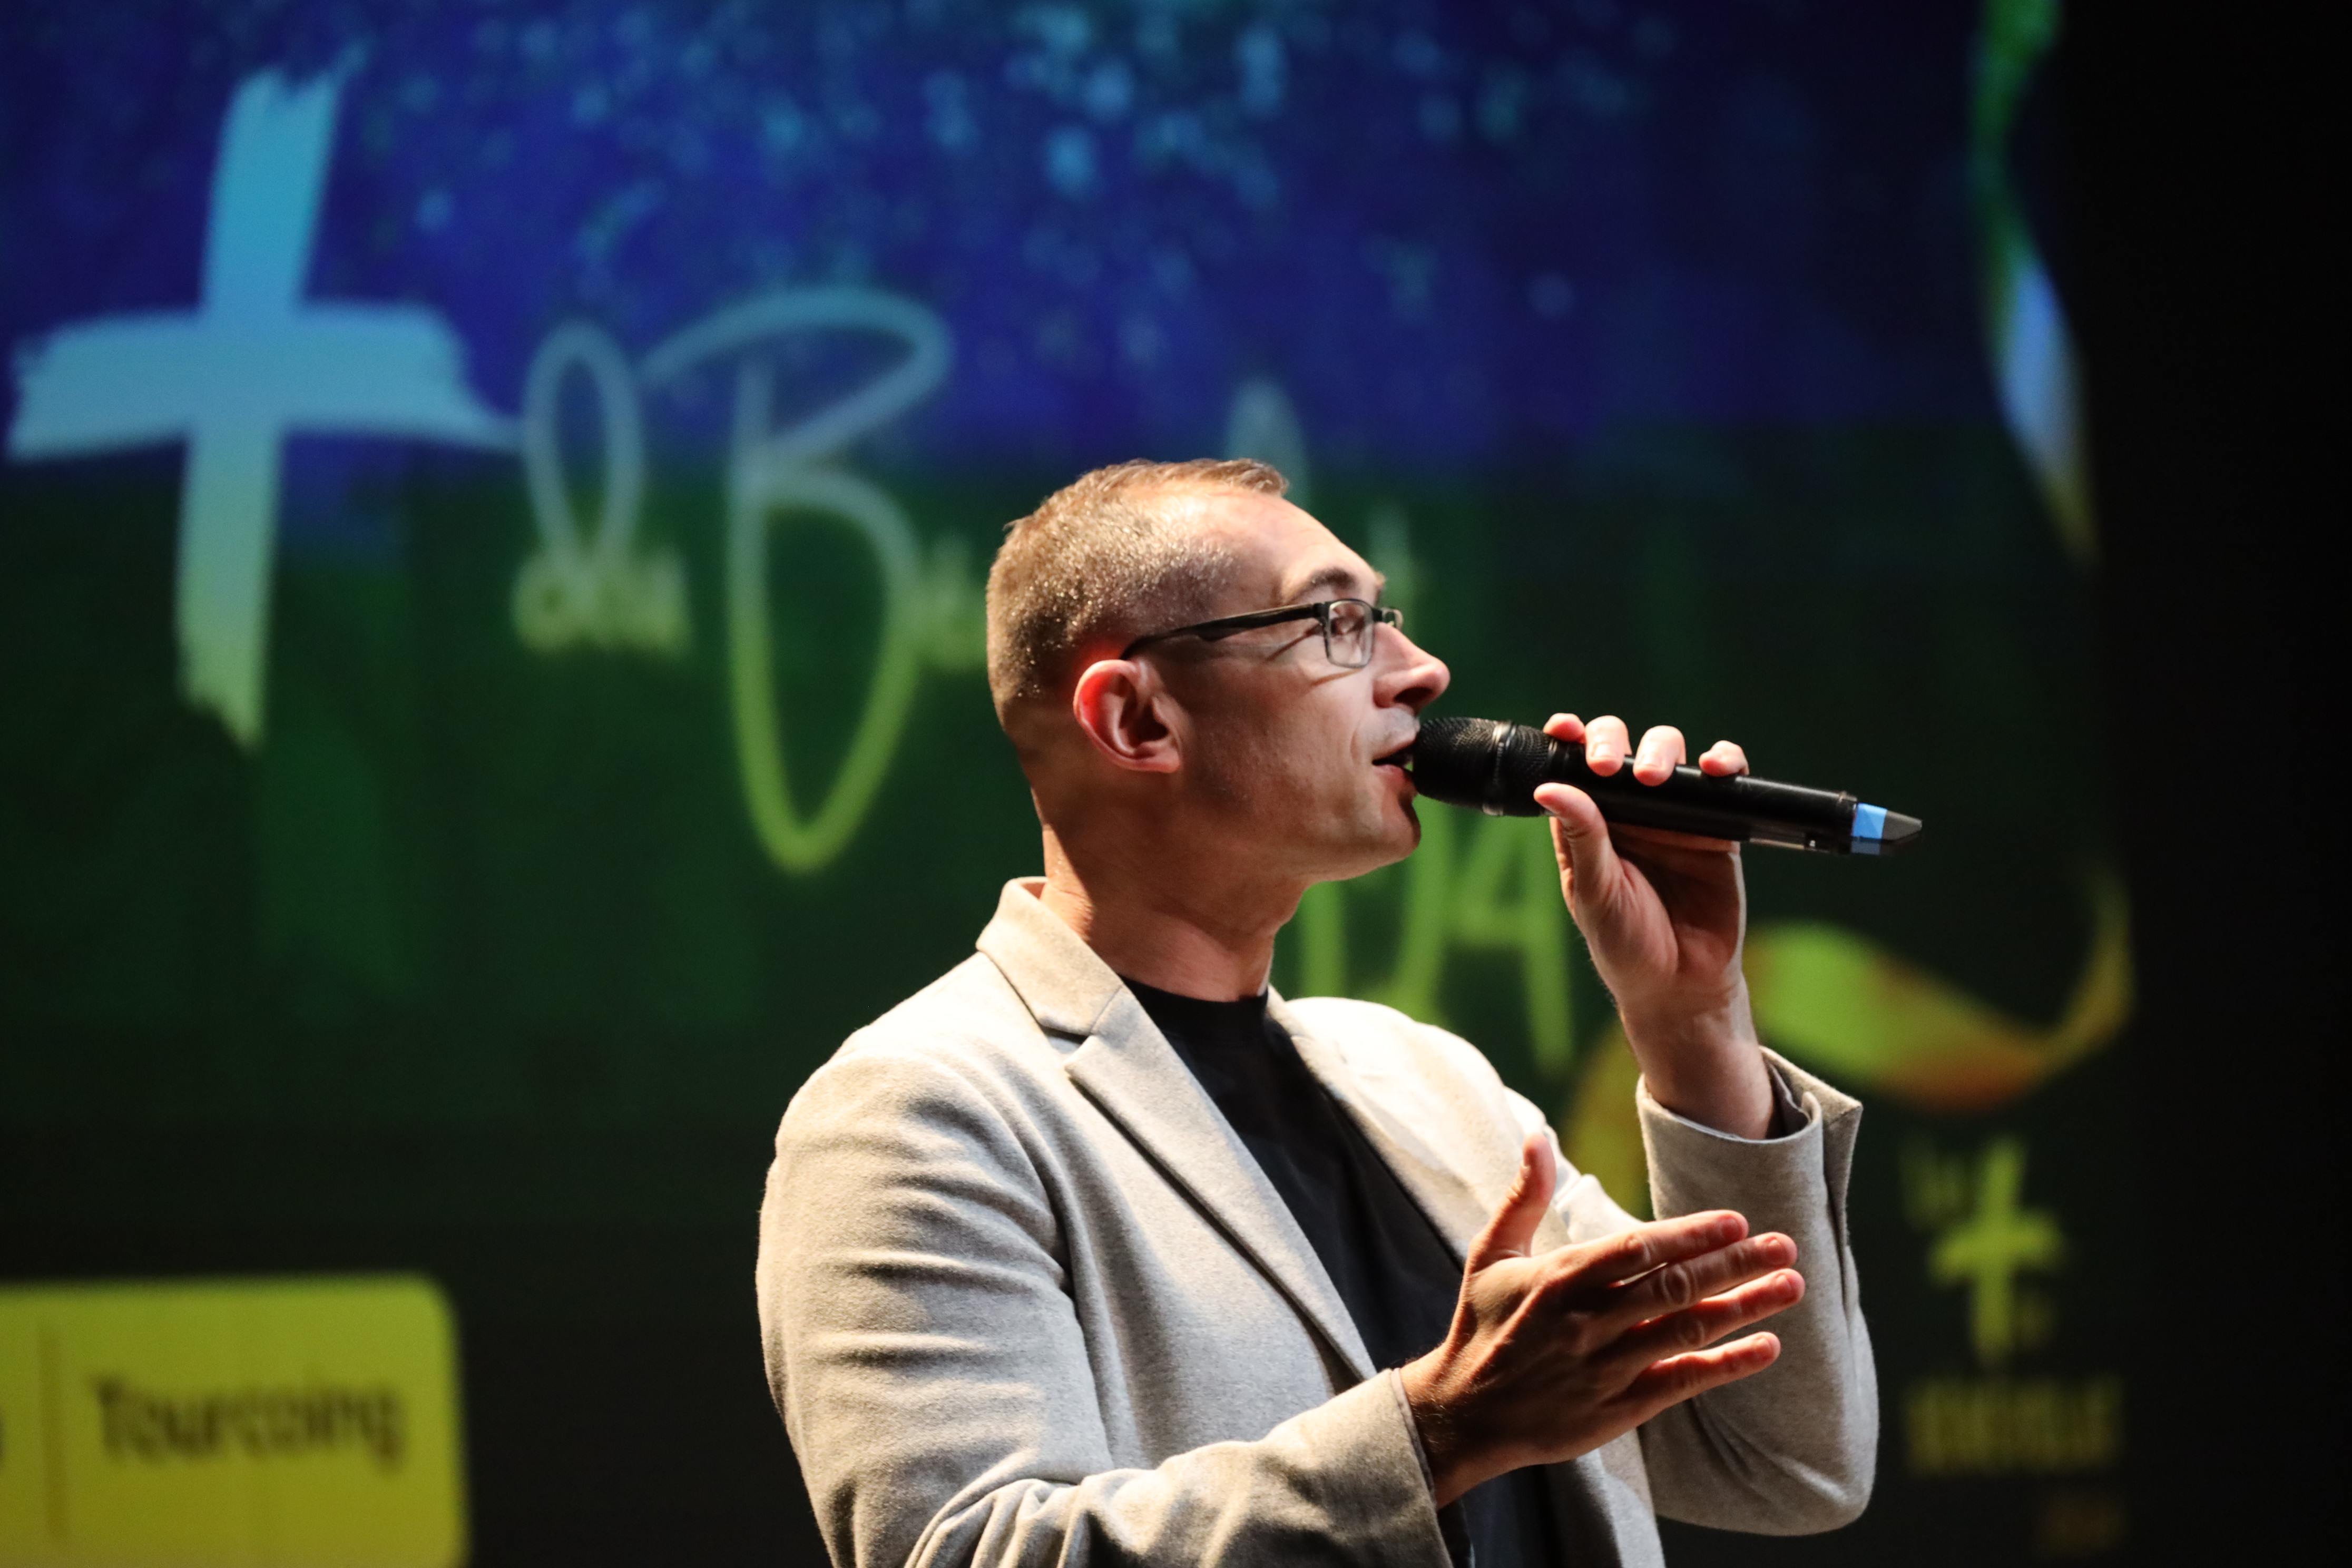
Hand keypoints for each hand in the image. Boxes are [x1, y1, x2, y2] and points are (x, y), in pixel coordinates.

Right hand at [1399, 1134, 1802, 1505]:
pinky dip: (1727, 1365)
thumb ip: (1524, 1196)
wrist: (1463, 1414)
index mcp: (1559, 1279)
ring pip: (1686, 1331)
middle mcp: (1587, 1322)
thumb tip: (1538, 1135)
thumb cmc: (1481, 1325)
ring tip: (1792, 1286)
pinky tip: (1767, 1347)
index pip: (1636, 1250)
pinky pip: (1682, 1382)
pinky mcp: (1618, 1408)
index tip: (1736, 1220)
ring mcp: (1605, 1367)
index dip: (1689, 1234)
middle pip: (1673, 1288)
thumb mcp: (1490, 1255)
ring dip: (1745, 1308)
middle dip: (1734, 1264)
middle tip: (1785, 1245)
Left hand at [1534, 712, 1772, 1137]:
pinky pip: (1721, 781)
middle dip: (1614, 741)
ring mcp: (1673, 816)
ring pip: (1670, 752)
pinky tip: (1718, 770)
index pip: (1573, 767)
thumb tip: (1549, 787)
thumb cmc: (1626, 946)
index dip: (1569, 739)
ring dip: (1663, 749)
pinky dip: (1725, 764)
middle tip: (1611, 767)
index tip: (1563, 729)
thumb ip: (1581, 839)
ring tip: (1656, 777)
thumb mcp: (1595, 893)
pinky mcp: (1716, 826)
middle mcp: (1628, 812)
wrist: (1682, 987)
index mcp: (1587, 823)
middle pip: (1621, 748)